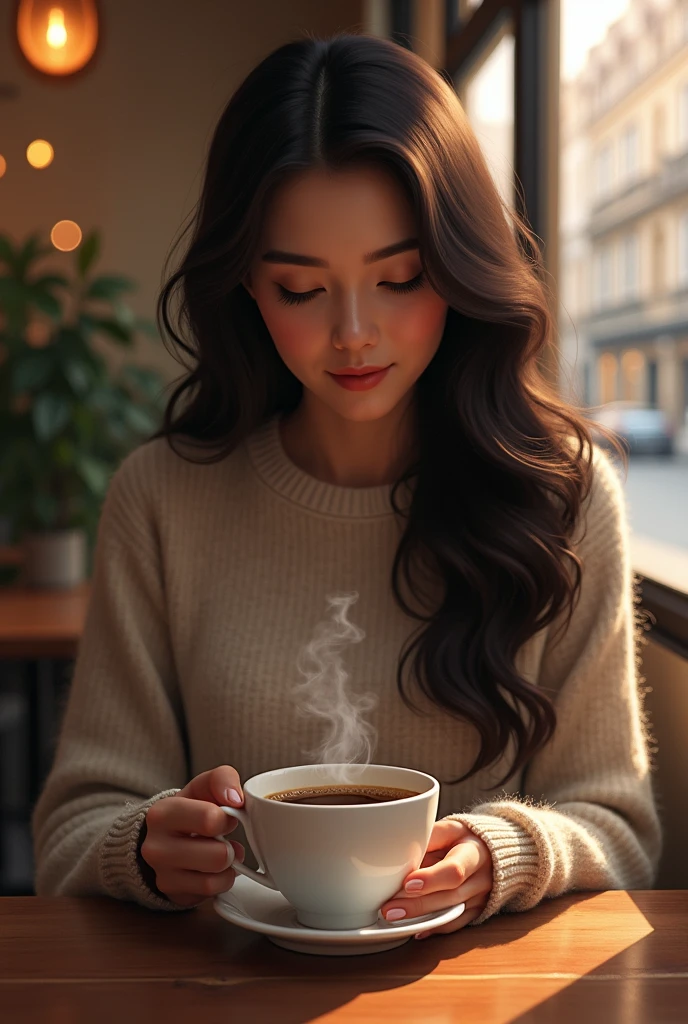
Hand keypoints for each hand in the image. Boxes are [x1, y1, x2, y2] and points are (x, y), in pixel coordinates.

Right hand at [140, 765, 245, 906]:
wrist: (163, 836)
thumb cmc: (189, 809)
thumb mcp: (202, 787)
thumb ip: (221, 779)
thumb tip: (237, 798)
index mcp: (162, 813)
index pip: (210, 819)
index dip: (228, 819)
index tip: (225, 817)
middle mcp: (156, 847)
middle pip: (218, 855)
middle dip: (229, 846)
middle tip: (223, 838)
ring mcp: (162, 875)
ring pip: (214, 879)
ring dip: (227, 866)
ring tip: (221, 853)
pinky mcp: (172, 894)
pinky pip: (211, 893)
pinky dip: (221, 881)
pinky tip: (215, 869)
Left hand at [379, 819, 492, 938]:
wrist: (493, 851)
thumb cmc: (464, 838)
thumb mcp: (450, 828)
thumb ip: (429, 837)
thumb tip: (400, 848)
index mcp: (474, 852)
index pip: (455, 870)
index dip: (431, 879)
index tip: (407, 883)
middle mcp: (481, 878)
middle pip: (450, 896)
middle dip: (418, 904)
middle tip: (388, 909)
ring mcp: (481, 897)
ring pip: (452, 913)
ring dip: (422, 918)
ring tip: (394, 918)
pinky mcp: (477, 910)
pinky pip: (456, 924)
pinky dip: (435, 928)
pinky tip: (414, 930)